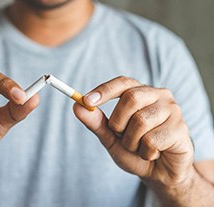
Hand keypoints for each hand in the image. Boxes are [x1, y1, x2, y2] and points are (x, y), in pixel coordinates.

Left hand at [74, 76, 193, 187]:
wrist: (159, 174)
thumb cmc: (135, 150)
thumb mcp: (111, 137)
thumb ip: (96, 122)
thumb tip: (76, 106)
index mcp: (142, 92)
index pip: (123, 83)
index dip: (104, 90)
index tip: (86, 100)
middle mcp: (159, 96)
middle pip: (131, 98)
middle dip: (118, 122)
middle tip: (121, 136)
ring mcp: (172, 110)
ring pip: (140, 121)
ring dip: (131, 142)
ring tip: (139, 147)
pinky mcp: (181, 128)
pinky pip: (152, 140)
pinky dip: (145, 152)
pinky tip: (153, 154)